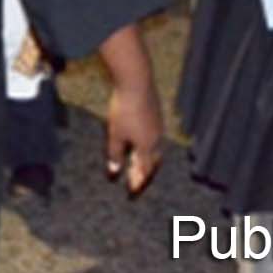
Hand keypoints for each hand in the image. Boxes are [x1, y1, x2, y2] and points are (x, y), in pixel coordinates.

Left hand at [103, 77, 163, 194]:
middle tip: (135, 179)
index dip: (138, 182)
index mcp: (147, 146)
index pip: (144, 171)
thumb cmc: (124, 109)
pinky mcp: (156, 113)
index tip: (132, 191)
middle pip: (153, 161)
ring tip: (137, 161)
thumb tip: (114, 172)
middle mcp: (157, 138)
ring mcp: (158, 125)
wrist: (137, 81)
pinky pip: (153, 136)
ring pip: (154, 148)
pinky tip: (139, 139)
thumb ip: (115, 154)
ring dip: (146, 157)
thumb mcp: (116, 134)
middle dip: (144, 171)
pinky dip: (146, 144)